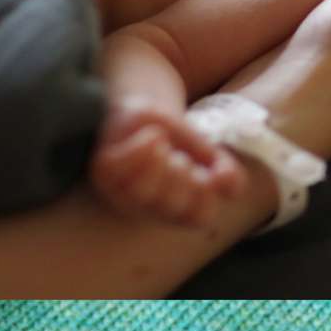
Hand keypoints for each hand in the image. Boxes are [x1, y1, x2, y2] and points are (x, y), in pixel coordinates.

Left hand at [88, 98, 245, 227]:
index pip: (199, 216)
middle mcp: (150, 208)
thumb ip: (224, 169)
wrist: (143, 113)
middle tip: (179, 155)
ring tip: (162, 143)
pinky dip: (138, 149)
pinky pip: (119, 170)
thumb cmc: (175, 137)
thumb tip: (227, 184)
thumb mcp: (204, 150)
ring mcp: (123, 194)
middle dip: (181, 173)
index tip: (204, 169)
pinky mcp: (104, 175)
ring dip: (159, 162)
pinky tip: (148, 137)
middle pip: (172, 205)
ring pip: (143, 192)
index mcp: (179, 208)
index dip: (205, 192)